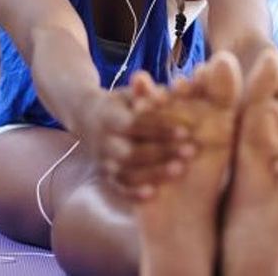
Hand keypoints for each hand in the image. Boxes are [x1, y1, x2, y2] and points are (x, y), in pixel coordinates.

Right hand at [76, 74, 196, 200]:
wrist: (86, 118)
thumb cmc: (119, 104)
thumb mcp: (128, 93)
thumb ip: (143, 92)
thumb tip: (154, 83)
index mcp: (107, 116)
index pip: (134, 123)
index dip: (159, 127)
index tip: (186, 130)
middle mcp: (102, 141)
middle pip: (131, 151)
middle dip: (163, 151)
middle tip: (191, 150)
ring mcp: (103, 161)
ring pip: (127, 172)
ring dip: (154, 173)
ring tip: (181, 169)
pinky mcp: (105, 176)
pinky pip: (118, 188)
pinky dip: (133, 193)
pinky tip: (154, 194)